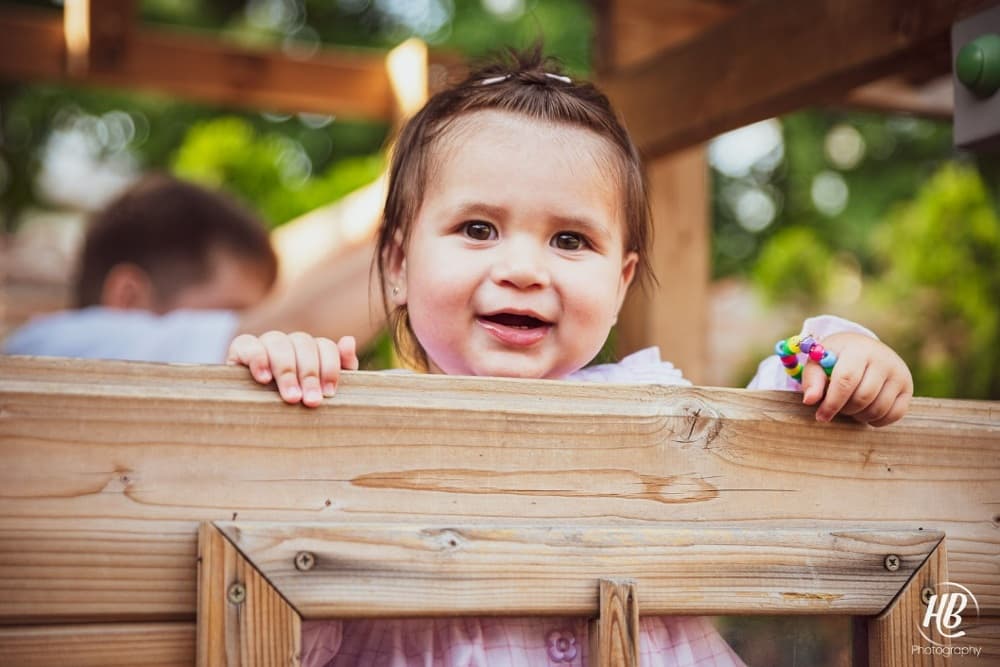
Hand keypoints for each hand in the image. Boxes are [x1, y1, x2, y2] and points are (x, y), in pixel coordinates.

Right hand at [227, 331, 358, 406]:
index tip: (329, 394)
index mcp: (311, 349)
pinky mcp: (240, 350)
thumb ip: (341, 368)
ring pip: (278, 342)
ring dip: (287, 370)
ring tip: (291, 397)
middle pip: (303, 343)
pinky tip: (263, 379)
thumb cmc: (296, 404)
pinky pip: (247, 344)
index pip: (325, 346)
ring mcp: (265, 343)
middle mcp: (289, 342)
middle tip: (311, 401)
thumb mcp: (321, 391)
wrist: (254, 416)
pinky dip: (257, 359)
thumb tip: (349, 340)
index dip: (330, 368)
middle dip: (310, 374)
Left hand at [800, 332, 911, 426]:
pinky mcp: (908, 388)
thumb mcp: (819, 362)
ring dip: (859, 416)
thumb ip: (812, 380)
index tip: (821, 416)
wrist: (863, 349)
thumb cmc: (836, 358)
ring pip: (878, 409)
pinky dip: (876, 420)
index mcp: (859, 350)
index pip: (846, 380)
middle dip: (845, 409)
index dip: (832, 402)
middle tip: (836, 407)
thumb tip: (809, 400)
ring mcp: (899, 374)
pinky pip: (894, 415)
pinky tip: (865, 411)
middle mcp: (884, 360)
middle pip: (863, 397)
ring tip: (849, 407)